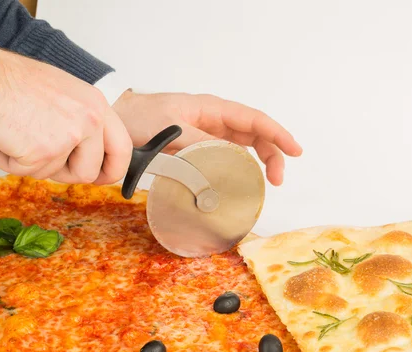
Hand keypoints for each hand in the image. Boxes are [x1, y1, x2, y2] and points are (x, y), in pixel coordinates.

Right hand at [0, 49, 131, 184]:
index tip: (100, 178)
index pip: (122, 148)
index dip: (112, 170)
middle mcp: (89, 122)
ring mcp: (67, 139)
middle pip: (88, 173)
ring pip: (53, 175)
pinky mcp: (41, 153)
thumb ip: (81, 122)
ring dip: (30, 163)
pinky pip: (25, 173)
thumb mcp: (65, 94)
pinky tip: (0, 136)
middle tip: (41, 160)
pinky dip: (7, 160)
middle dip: (64, 174)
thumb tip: (87, 153)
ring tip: (15, 133)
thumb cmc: (16, 81)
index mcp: (97, 106)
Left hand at [112, 91, 301, 185]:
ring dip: (258, 163)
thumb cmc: (140, 117)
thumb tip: (221, 166)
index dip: (277, 134)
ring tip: (266, 183)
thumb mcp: (169, 129)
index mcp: (212, 109)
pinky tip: (240, 182)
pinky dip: (237, 169)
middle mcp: (214, 121)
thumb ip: (196, 146)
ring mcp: (206, 135)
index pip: (254, 120)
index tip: (294, 150)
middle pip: (254, 135)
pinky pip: (225, 158)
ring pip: (242, 148)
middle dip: (272, 154)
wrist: (116, 120)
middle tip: (277, 179)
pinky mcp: (197, 150)